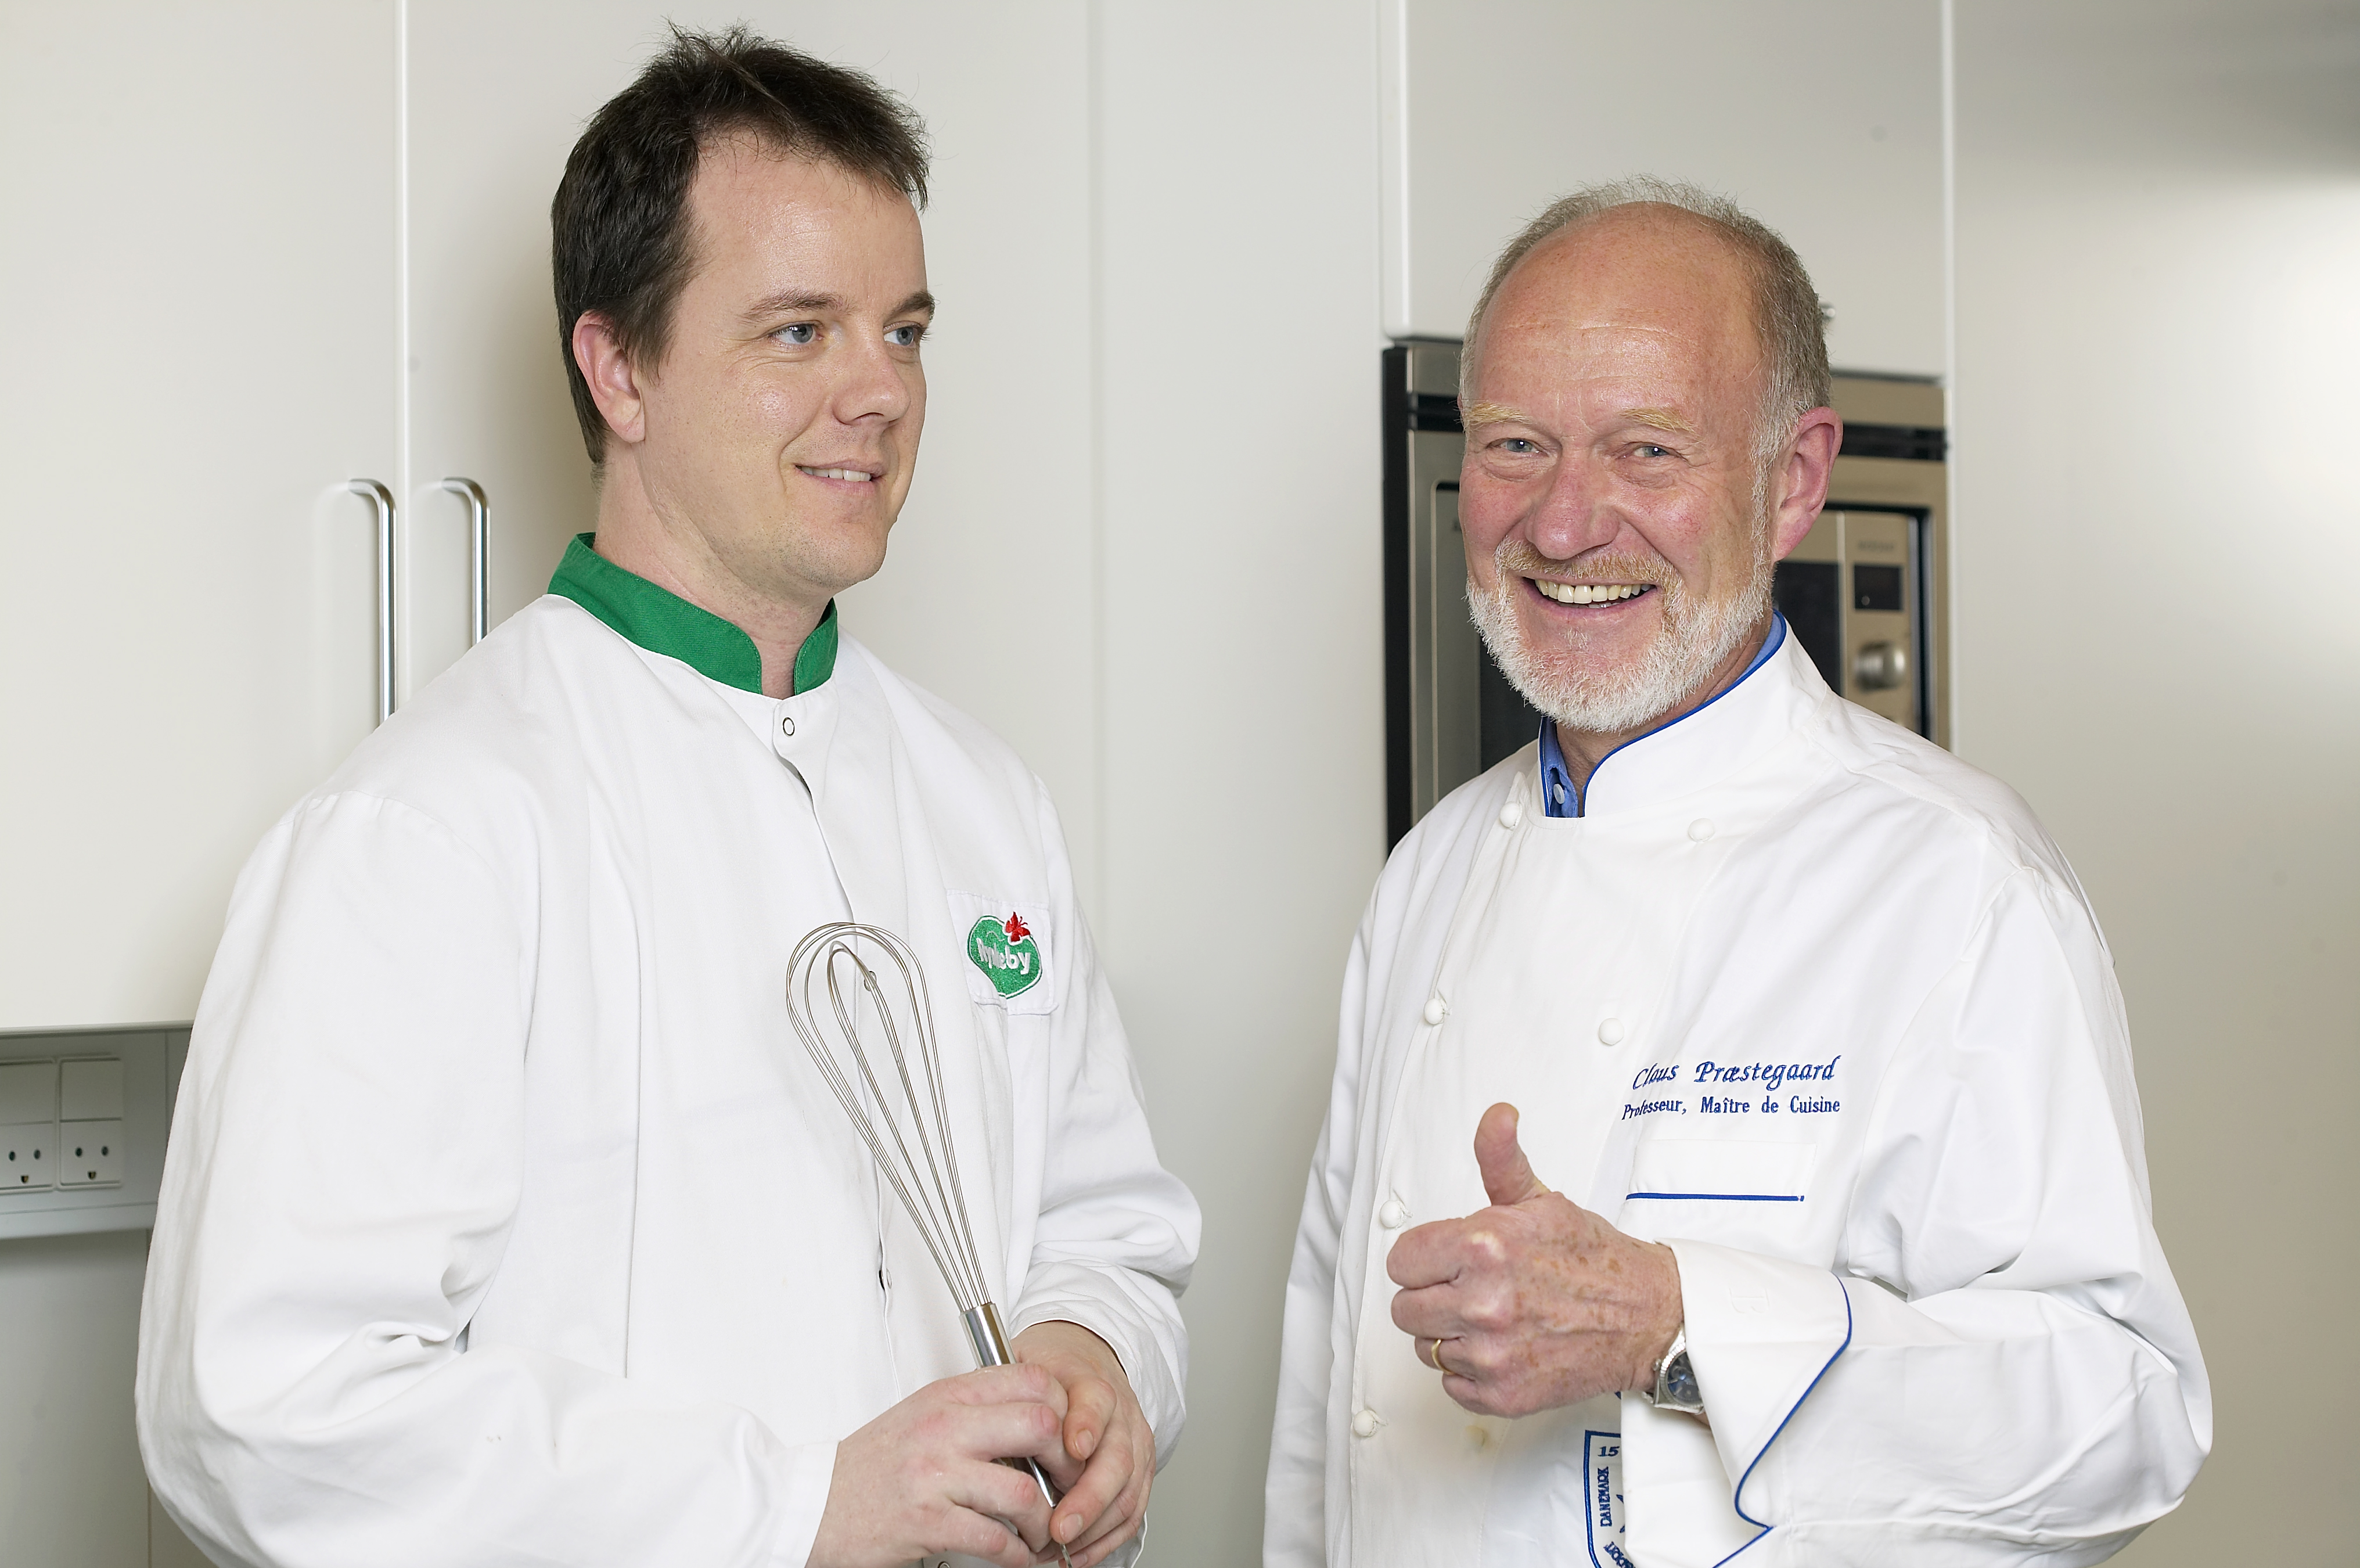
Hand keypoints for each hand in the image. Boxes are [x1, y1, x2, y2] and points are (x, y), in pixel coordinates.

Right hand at [808, 1364, 1065, 1567]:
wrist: (814, 1504)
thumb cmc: (871, 1465)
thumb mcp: (922, 1417)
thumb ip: (973, 1410)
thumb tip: (1035, 1416)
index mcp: (947, 1396)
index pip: (1032, 1380)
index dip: (1065, 1409)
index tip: (1068, 1438)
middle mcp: (944, 1427)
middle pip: (1041, 1426)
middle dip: (1067, 1462)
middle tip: (1067, 1485)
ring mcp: (935, 1474)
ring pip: (1024, 1492)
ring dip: (1044, 1522)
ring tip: (1041, 1532)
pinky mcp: (927, 1522)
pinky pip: (994, 1539)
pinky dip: (1016, 1555)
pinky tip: (1016, 1555)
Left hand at [1013, 1320, 1154, 1566]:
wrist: (1083, 1358)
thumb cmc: (1050, 1368)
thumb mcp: (1026, 1361)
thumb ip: (1011, 1388)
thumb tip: (985, 1421)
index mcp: (1090, 1383)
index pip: (1096, 1402)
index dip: (1086, 1426)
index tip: (1073, 1448)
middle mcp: (1120, 1416)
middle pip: (1117, 1460)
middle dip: (1089, 1499)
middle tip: (1059, 1526)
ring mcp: (1133, 1446)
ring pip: (1127, 1493)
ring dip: (1093, 1528)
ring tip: (1057, 1547)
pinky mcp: (1138, 1472)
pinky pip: (1130, 1513)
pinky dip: (1104, 1540)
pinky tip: (1076, 1553)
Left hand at [1387, 1102, 1683, 1417]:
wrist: (1645, 1317)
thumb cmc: (1593, 1260)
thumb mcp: (1541, 1200)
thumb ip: (1501, 1159)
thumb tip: (1496, 1117)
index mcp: (1484, 1247)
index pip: (1400, 1262)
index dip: (1423, 1259)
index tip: (1446, 1260)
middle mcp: (1483, 1303)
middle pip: (1404, 1309)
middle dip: (1432, 1295)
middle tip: (1470, 1288)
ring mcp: (1491, 1353)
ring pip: (1425, 1347)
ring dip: (1451, 1334)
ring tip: (1492, 1317)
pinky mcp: (1502, 1394)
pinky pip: (1451, 1384)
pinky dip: (1471, 1371)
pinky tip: (1502, 1347)